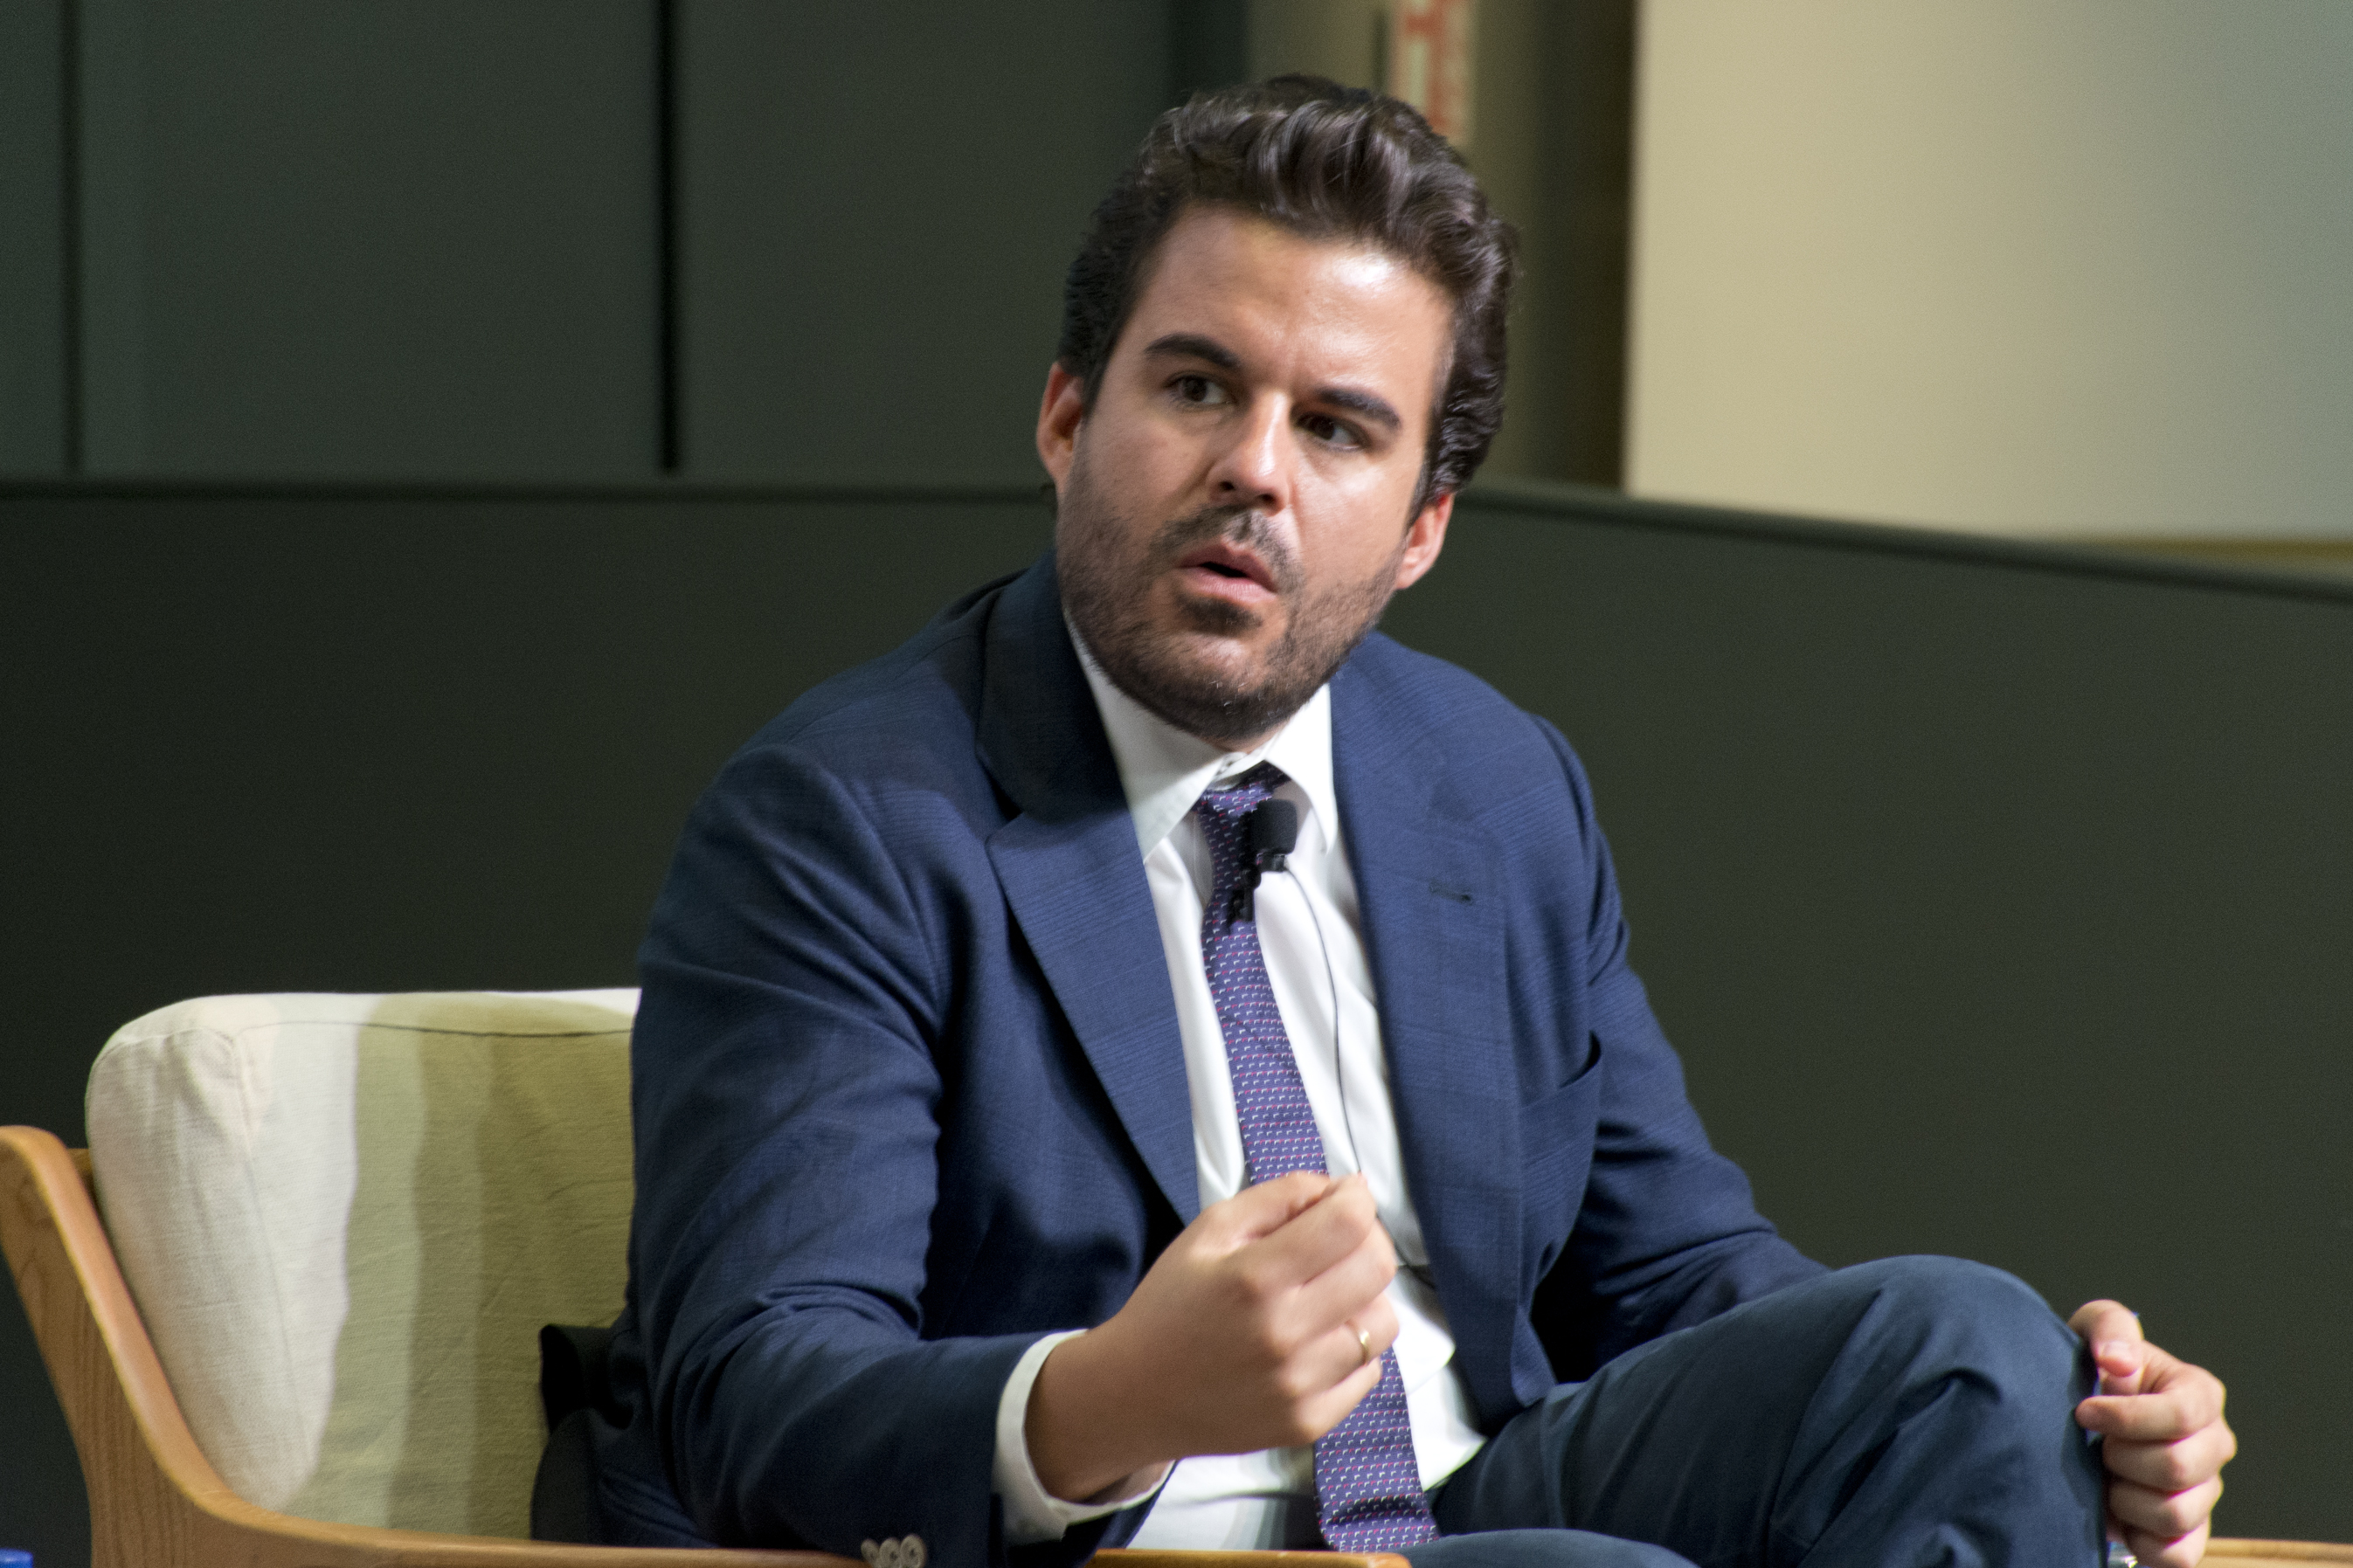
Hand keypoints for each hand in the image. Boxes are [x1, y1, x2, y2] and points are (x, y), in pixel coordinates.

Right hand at [1025, 1171, 1398, 1502]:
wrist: (1135, 1395)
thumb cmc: (1171, 1305)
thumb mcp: (1207, 1231)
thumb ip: (1276, 1197)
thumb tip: (1338, 1188)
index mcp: (1254, 1277)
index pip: (1348, 1223)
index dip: (1355, 1198)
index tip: (1344, 1196)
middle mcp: (1284, 1333)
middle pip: (1377, 1268)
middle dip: (1367, 1239)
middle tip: (1339, 1241)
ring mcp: (1300, 1385)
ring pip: (1382, 1323)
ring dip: (1364, 1298)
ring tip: (1327, 1297)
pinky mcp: (1308, 1422)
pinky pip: (1368, 1372)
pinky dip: (1352, 1349)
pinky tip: (1316, 1340)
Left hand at [2071, 1300, 2235, 1567]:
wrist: (2080, 1419)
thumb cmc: (2092, 1372)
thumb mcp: (2093, 1331)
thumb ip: (2109, 1328)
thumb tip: (2117, 1362)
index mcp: (2200, 1394)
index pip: (2179, 1415)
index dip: (2125, 1418)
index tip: (2084, 1412)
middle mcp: (2213, 1445)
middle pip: (2176, 1468)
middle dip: (2120, 1458)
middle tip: (2097, 1447)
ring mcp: (2205, 1492)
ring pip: (2173, 1513)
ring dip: (2122, 1498)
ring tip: (2104, 1478)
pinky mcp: (2189, 1533)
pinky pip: (2175, 1554)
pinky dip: (2138, 1539)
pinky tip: (2115, 1512)